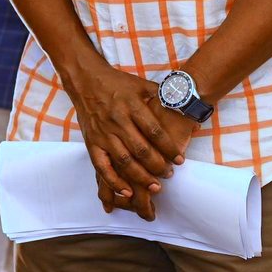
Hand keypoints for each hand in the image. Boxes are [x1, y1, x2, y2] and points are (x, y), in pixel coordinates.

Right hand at [60, 61, 193, 219]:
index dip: (169, 148)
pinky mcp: (92, 142)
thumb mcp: (141, 84)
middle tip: (169, 174)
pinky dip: (113, 181)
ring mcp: (103, 133)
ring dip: (140, 177)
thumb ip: (161, 95)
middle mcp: (118, 120)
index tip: (180, 160)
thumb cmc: (117, 83)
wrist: (85, 80)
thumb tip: (186, 103)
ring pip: (124, 161)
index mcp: (132, 105)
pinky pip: (102, 166)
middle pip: (141, 149)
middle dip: (158, 166)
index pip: (154, 131)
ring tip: (155, 187)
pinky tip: (127, 192)